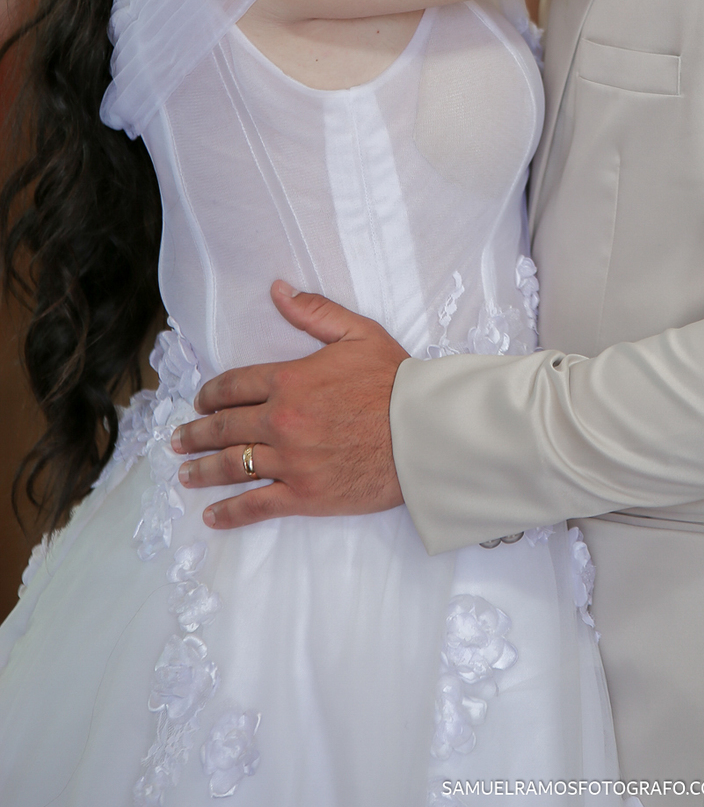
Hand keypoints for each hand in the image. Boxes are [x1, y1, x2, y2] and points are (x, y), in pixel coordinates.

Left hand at [171, 280, 407, 529]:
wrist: (423, 431)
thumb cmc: (394, 380)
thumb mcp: (357, 332)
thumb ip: (314, 312)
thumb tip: (277, 290)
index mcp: (290, 380)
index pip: (234, 386)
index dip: (210, 394)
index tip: (200, 402)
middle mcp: (281, 421)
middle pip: (224, 426)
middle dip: (195, 433)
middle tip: (178, 439)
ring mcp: (290, 460)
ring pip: (232, 466)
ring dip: (202, 469)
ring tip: (184, 473)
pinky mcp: (304, 494)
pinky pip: (256, 505)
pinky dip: (230, 512)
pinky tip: (211, 516)